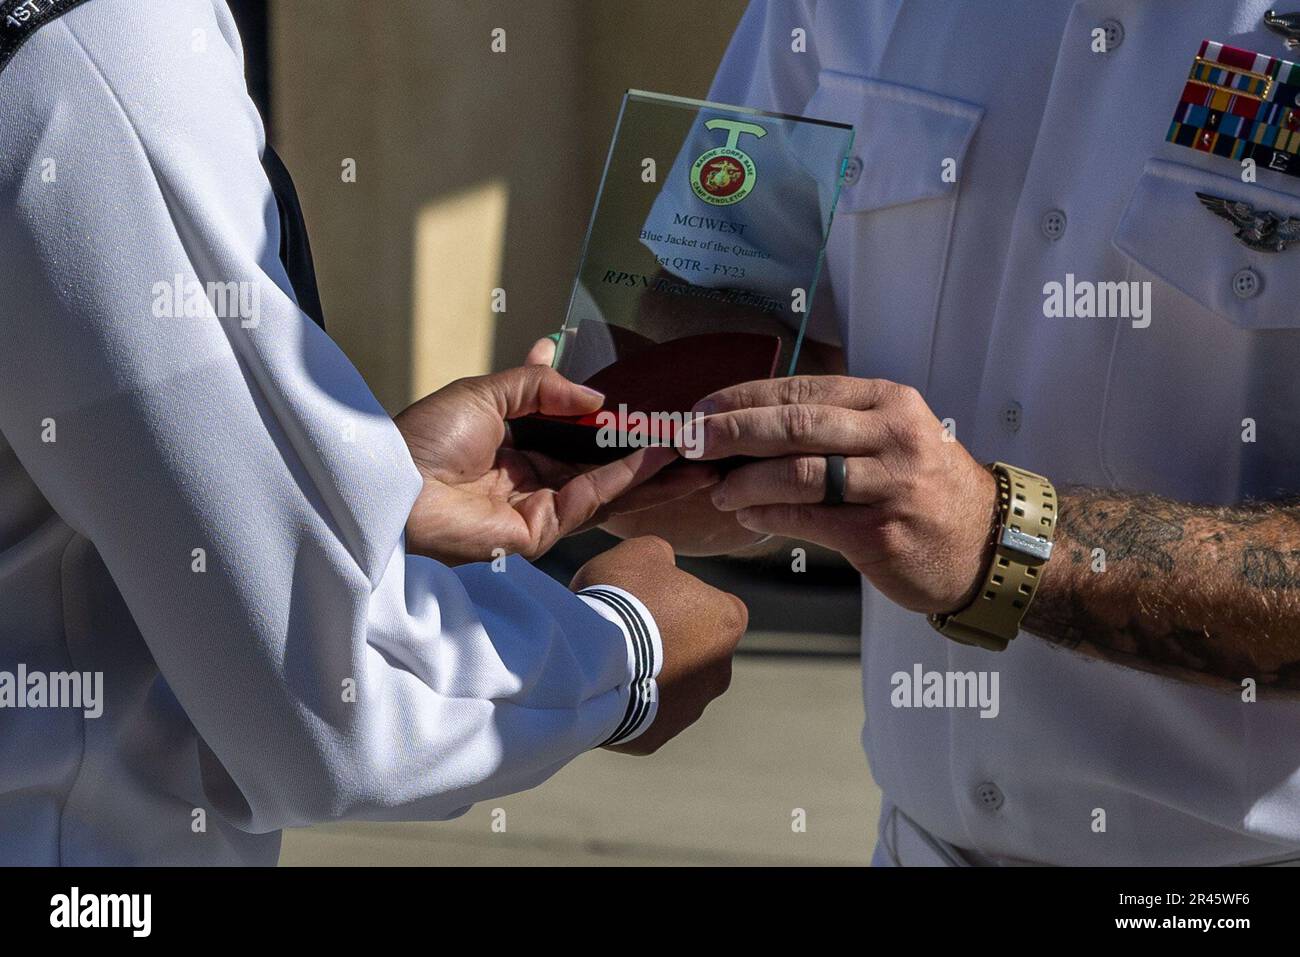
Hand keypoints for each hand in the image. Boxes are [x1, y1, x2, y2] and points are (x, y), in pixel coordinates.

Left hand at [394, 366, 715, 564]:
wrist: (393, 485)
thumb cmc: (424, 439)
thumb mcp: (485, 393)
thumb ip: (539, 387)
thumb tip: (594, 395)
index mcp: (508, 448)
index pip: (569, 434)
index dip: (605, 420)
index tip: (641, 401)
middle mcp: (526, 481)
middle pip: (595, 465)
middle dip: (640, 450)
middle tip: (684, 432)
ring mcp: (535, 509)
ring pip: (604, 487)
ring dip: (647, 468)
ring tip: (690, 446)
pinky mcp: (539, 533)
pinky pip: (591, 501)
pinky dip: (625, 478)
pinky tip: (656, 456)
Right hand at [570, 536, 746, 754]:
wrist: (591, 661)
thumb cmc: (623, 599)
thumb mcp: (643, 552)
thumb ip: (662, 555)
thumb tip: (663, 564)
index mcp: (727, 622)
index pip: (720, 606)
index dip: (687, 599)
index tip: (656, 598)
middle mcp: (719, 670)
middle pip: (698, 651)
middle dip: (671, 641)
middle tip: (629, 628)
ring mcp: (691, 708)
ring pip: (673, 686)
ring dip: (651, 674)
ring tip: (610, 659)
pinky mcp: (659, 736)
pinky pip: (645, 715)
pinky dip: (629, 702)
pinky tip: (603, 686)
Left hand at [689, 376, 998, 614]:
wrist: (987, 546)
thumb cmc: (923, 489)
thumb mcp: (890, 439)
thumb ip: (830, 429)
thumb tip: (746, 429)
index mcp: (887, 402)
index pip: (801, 391)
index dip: (741, 399)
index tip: (699, 410)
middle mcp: (892, 436)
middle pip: (794, 425)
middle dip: (730, 431)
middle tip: (688, 442)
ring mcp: (889, 485)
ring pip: (798, 473)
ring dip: (744, 480)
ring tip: (716, 489)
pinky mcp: (881, 533)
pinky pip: (809, 518)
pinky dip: (768, 515)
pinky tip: (747, 515)